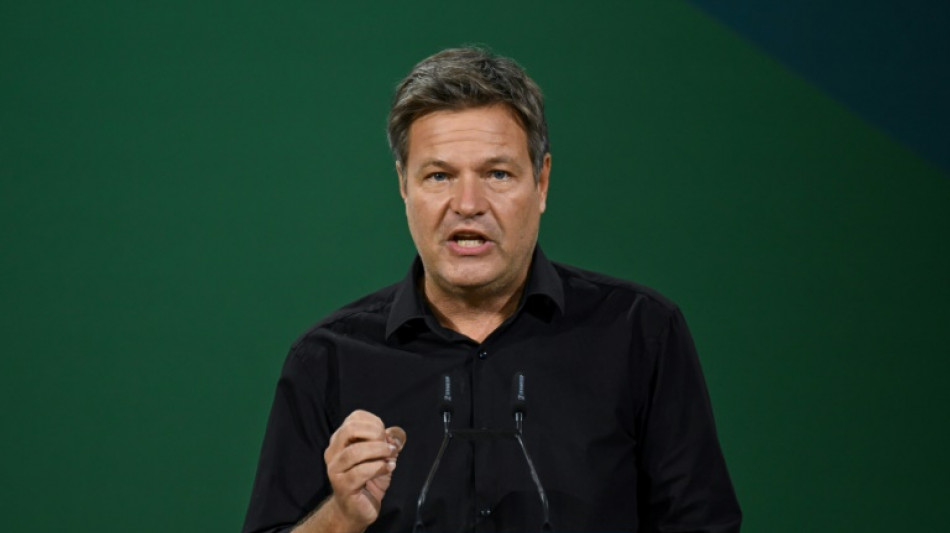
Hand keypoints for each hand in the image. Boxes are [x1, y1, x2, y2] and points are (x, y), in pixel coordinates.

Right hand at [322, 410, 405, 530]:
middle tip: (387, 445)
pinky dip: (379, 467)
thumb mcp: (382, 457)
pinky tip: (389, 468)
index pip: (355, 417)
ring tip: (391, 456)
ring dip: (378, 451)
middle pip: (349, 429)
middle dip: (374, 434)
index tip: (386, 436)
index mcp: (341, 440)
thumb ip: (390, 442)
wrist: (355, 510)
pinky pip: (360, 472)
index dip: (374, 423)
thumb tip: (397, 434)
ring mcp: (335, 469)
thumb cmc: (368, 480)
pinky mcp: (342, 486)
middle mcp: (333, 452)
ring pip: (354, 452)